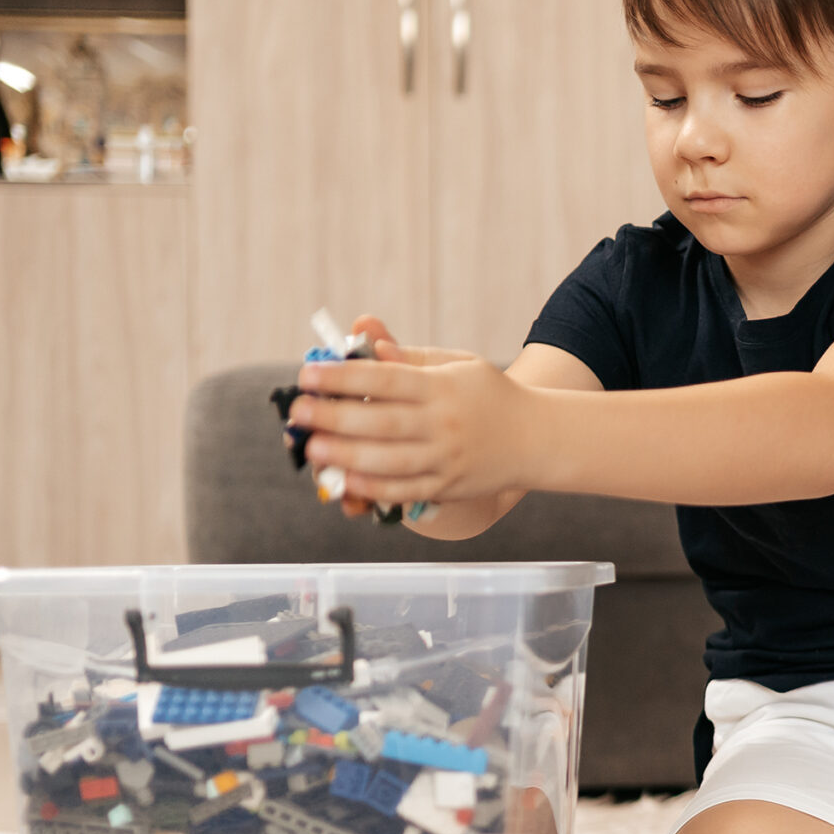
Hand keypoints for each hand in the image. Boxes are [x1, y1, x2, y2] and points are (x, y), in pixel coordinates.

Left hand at [287, 315, 535, 506]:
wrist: (536, 438)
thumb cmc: (488, 394)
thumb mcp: (456, 364)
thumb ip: (409, 357)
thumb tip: (367, 342)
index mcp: (441, 387)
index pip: (384, 380)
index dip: (343, 377)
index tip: (308, 375)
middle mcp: (443, 424)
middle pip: (380, 422)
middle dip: (333, 417)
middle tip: (298, 412)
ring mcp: (446, 458)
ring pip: (388, 461)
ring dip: (345, 455)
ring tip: (312, 448)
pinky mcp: (447, 486)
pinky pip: (404, 491)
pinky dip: (372, 489)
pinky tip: (345, 481)